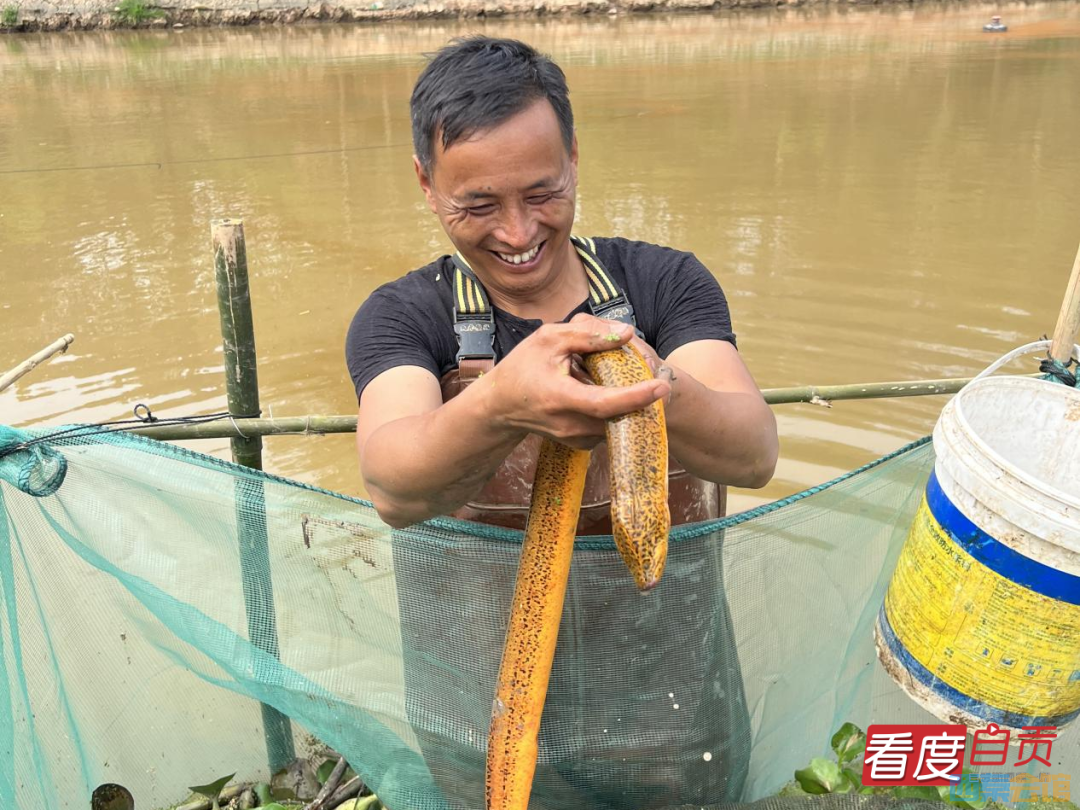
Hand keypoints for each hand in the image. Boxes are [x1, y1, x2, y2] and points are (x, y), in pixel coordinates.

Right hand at [480, 314, 671, 448]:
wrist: (500, 406)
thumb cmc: (522, 367)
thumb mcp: (549, 339)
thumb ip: (588, 334)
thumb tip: (627, 333)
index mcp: (560, 398)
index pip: (604, 403)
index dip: (635, 396)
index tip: (662, 386)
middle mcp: (569, 425)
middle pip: (619, 415)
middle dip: (642, 397)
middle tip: (654, 375)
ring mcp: (575, 439)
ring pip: (616, 423)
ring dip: (629, 404)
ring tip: (625, 381)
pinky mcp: (581, 443)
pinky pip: (609, 427)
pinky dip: (616, 411)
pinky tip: (607, 392)